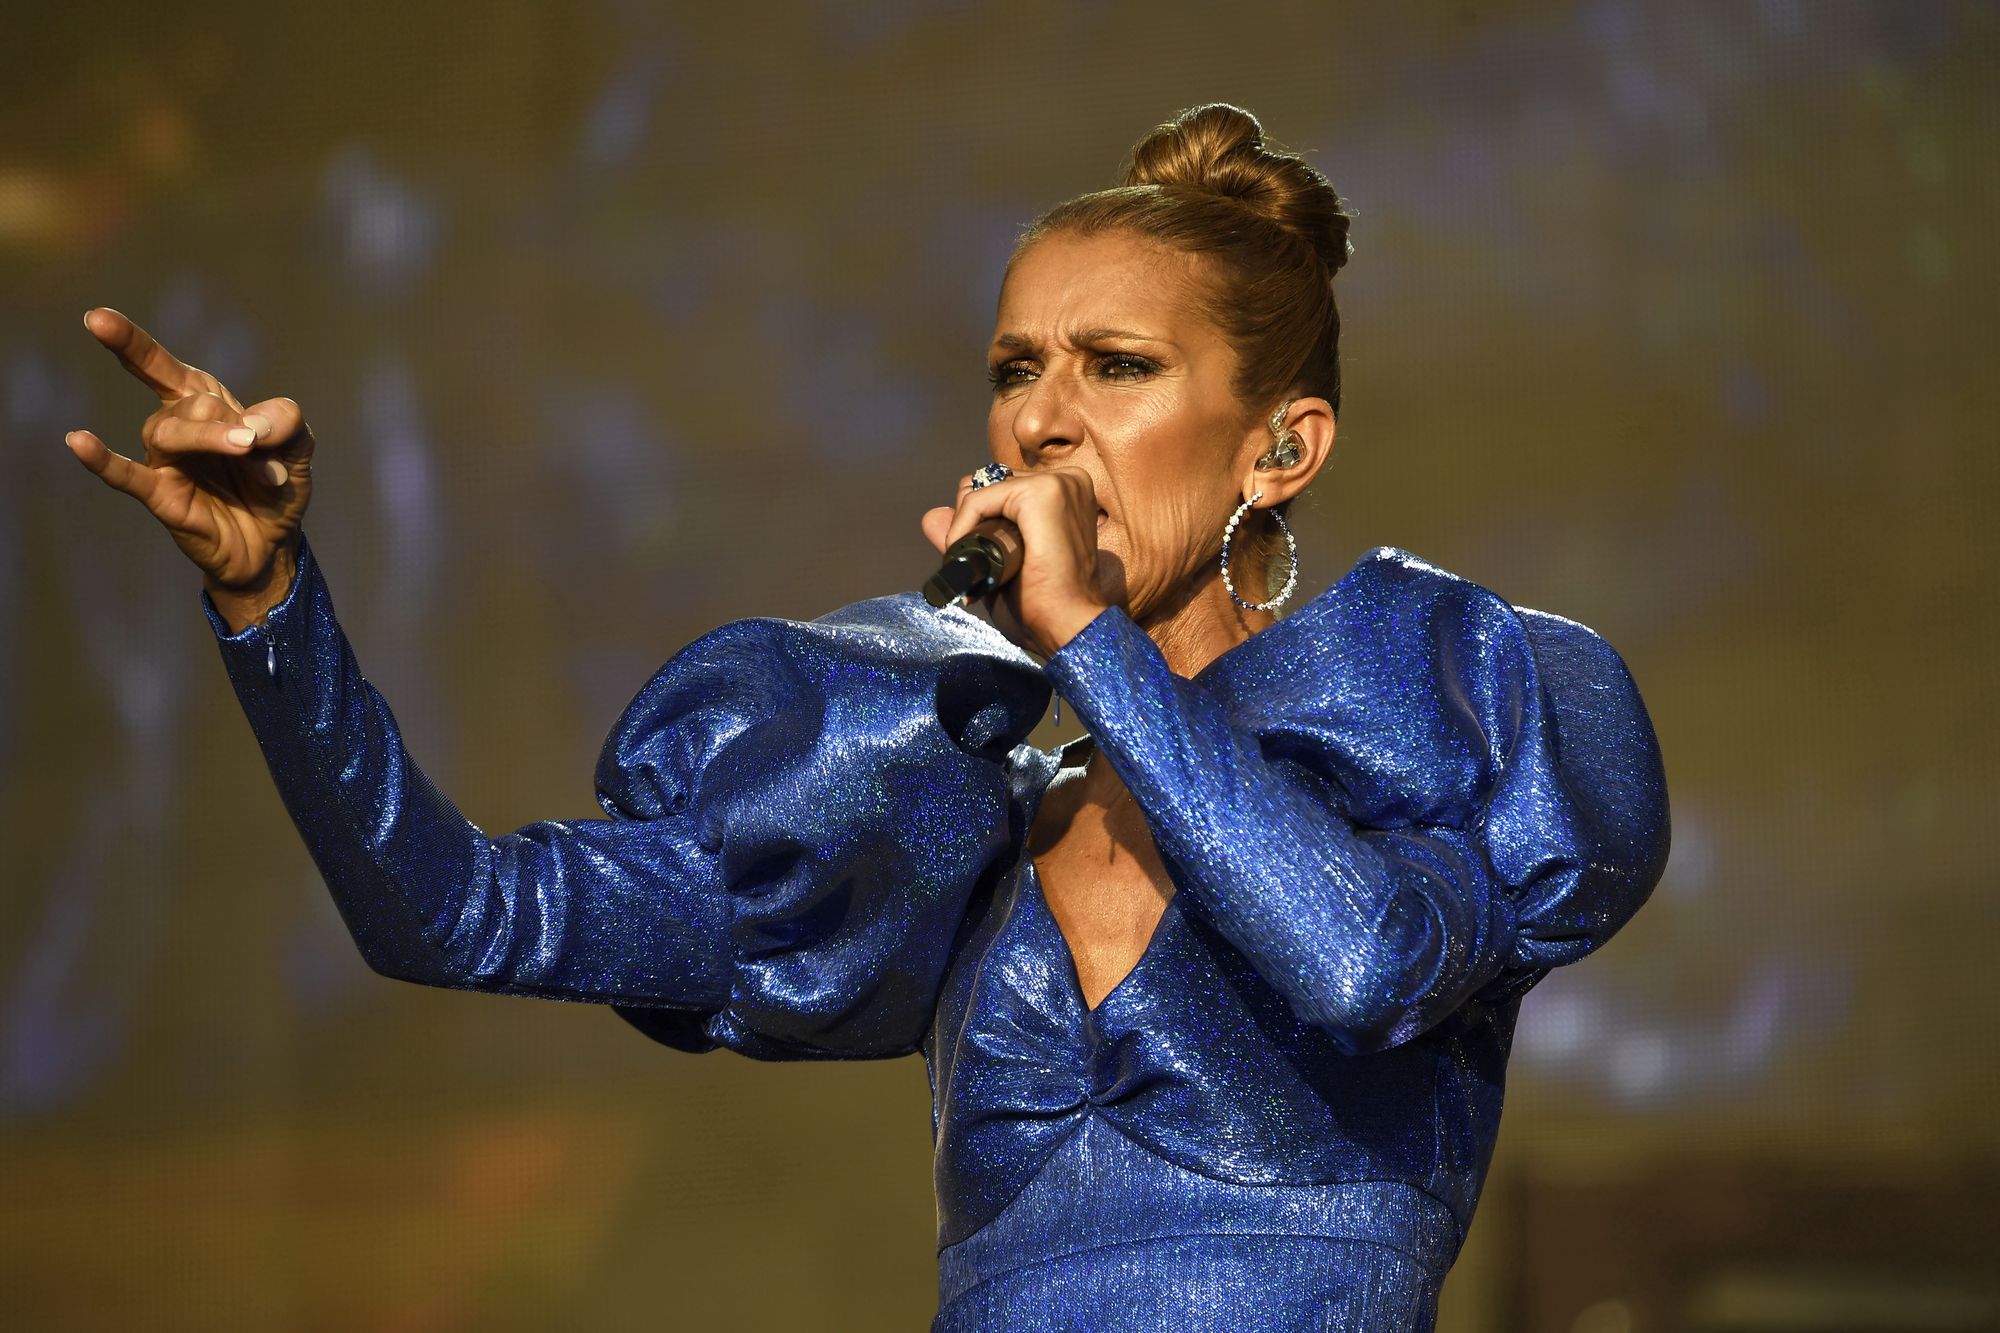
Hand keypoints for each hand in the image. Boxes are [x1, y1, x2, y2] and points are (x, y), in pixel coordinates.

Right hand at [66, 308, 314, 629]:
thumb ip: (285, 422)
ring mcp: (165, 462)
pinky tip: (78, 441)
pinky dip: (101, 459)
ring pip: (169, 433)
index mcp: (205, 402)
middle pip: (189, 402)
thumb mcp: (298, 447)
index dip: (129, 342)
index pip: (160, 365)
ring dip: (211, 438)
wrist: (274, 544)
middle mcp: (177, 427)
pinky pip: (125, 475)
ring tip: (247, 453)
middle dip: (228, 421)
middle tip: (257, 445)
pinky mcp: (161, 497)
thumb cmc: (276, 486)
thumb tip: (252, 428)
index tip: (97, 318)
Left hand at [921, 465, 1108, 657]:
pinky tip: (969, 553)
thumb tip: (931, 516)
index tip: (984, 564)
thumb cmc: (1043, 606)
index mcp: (1066, 493)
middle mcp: (1067, 481)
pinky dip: (964, 526)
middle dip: (973, 523)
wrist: (1067, 629)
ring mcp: (1058, 483)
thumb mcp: (998, 565)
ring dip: (966, 528)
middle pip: (989, 483)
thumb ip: (967, 536)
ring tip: (981, 567)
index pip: (1002, 488)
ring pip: (981, 490)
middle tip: (983, 567)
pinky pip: (979, 498)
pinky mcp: (1042, 493)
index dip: (980, 522)